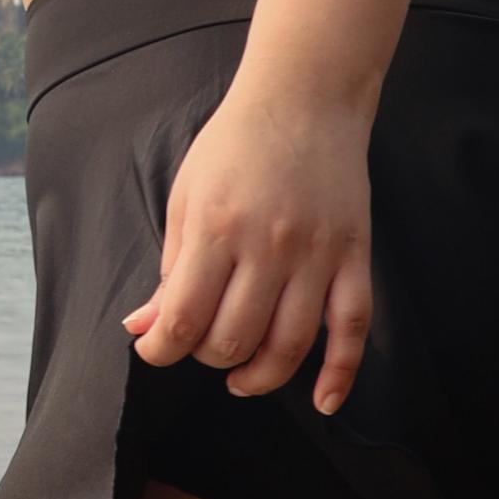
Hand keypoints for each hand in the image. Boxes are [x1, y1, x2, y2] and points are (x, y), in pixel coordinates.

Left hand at [128, 86, 374, 411]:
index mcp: (217, 228)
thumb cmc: (235, 144)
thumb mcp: (186, 196)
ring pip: (290, 346)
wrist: (305, 97)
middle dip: (207, 357)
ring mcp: (317, 254)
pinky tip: (321, 401)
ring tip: (241, 377)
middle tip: (201, 345)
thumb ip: (170, 266)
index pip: (183, 318)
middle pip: (234, 339)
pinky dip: (340, 374)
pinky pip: (353, 328)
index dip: (160, 349)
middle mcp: (269, 246)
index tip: (154, 349)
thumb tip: (144, 328)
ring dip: (259, 376)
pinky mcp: (355, 255)